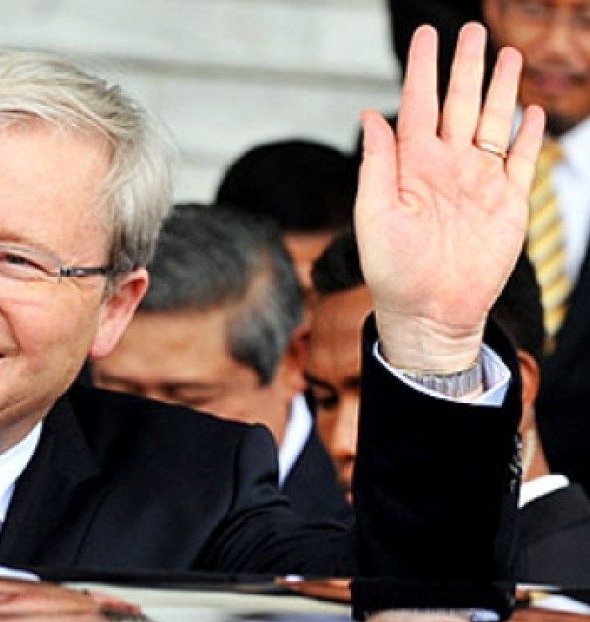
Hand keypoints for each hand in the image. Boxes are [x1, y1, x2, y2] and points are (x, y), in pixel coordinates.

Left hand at [355, 22, 543, 370]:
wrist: (429, 312)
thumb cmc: (391, 270)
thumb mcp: (374, 214)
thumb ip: (376, 163)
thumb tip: (369, 114)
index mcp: (411, 165)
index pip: (417, 104)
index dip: (422, 68)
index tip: (426, 34)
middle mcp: (445, 167)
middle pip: (460, 104)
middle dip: (466, 67)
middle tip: (472, 31)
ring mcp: (478, 183)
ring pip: (492, 123)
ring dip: (500, 90)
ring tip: (506, 55)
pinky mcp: (507, 204)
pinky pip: (520, 161)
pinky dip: (527, 136)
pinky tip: (530, 112)